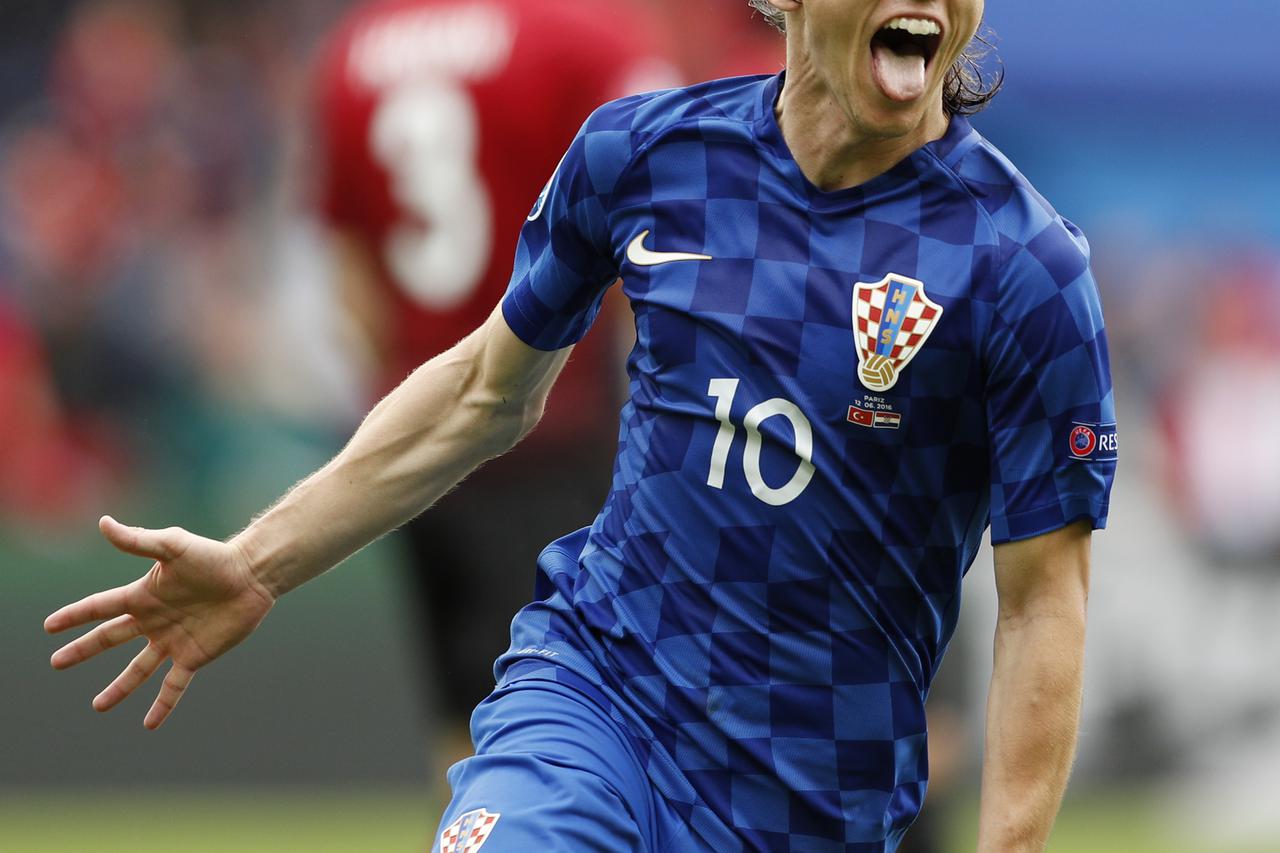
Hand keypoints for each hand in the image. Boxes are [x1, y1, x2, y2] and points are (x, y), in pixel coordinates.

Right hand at [45, 516, 275, 728]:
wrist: (251, 576)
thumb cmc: (213, 557)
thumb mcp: (173, 547)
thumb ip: (138, 541)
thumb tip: (104, 523)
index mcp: (143, 596)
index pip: (99, 608)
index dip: (74, 617)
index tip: (49, 626)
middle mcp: (154, 621)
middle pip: (109, 639)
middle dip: (83, 650)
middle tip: (57, 663)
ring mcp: (173, 641)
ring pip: (138, 670)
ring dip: (118, 688)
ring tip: (98, 706)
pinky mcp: (195, 656)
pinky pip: (173, 686)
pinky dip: (161, 705)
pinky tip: (148, 724)